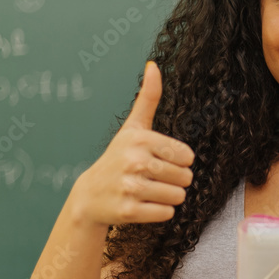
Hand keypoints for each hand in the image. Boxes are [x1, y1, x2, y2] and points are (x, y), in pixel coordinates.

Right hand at [72, 61, 194, 225]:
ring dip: (168, 197)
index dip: (178, 162)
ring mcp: (130, 187)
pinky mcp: (129, 211)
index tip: (158, 161)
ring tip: (148, 192)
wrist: (90, 196)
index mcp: (141, 139)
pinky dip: (159, 212)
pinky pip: (167, 213)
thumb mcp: (132, 128)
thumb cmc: (118, 159)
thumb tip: (154, 65)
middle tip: (153, 179)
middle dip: (175, 181)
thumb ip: (148, 98)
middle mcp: (135, 161)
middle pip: (186, 178)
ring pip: (178, 197)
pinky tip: (142, 205)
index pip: (188, 156)